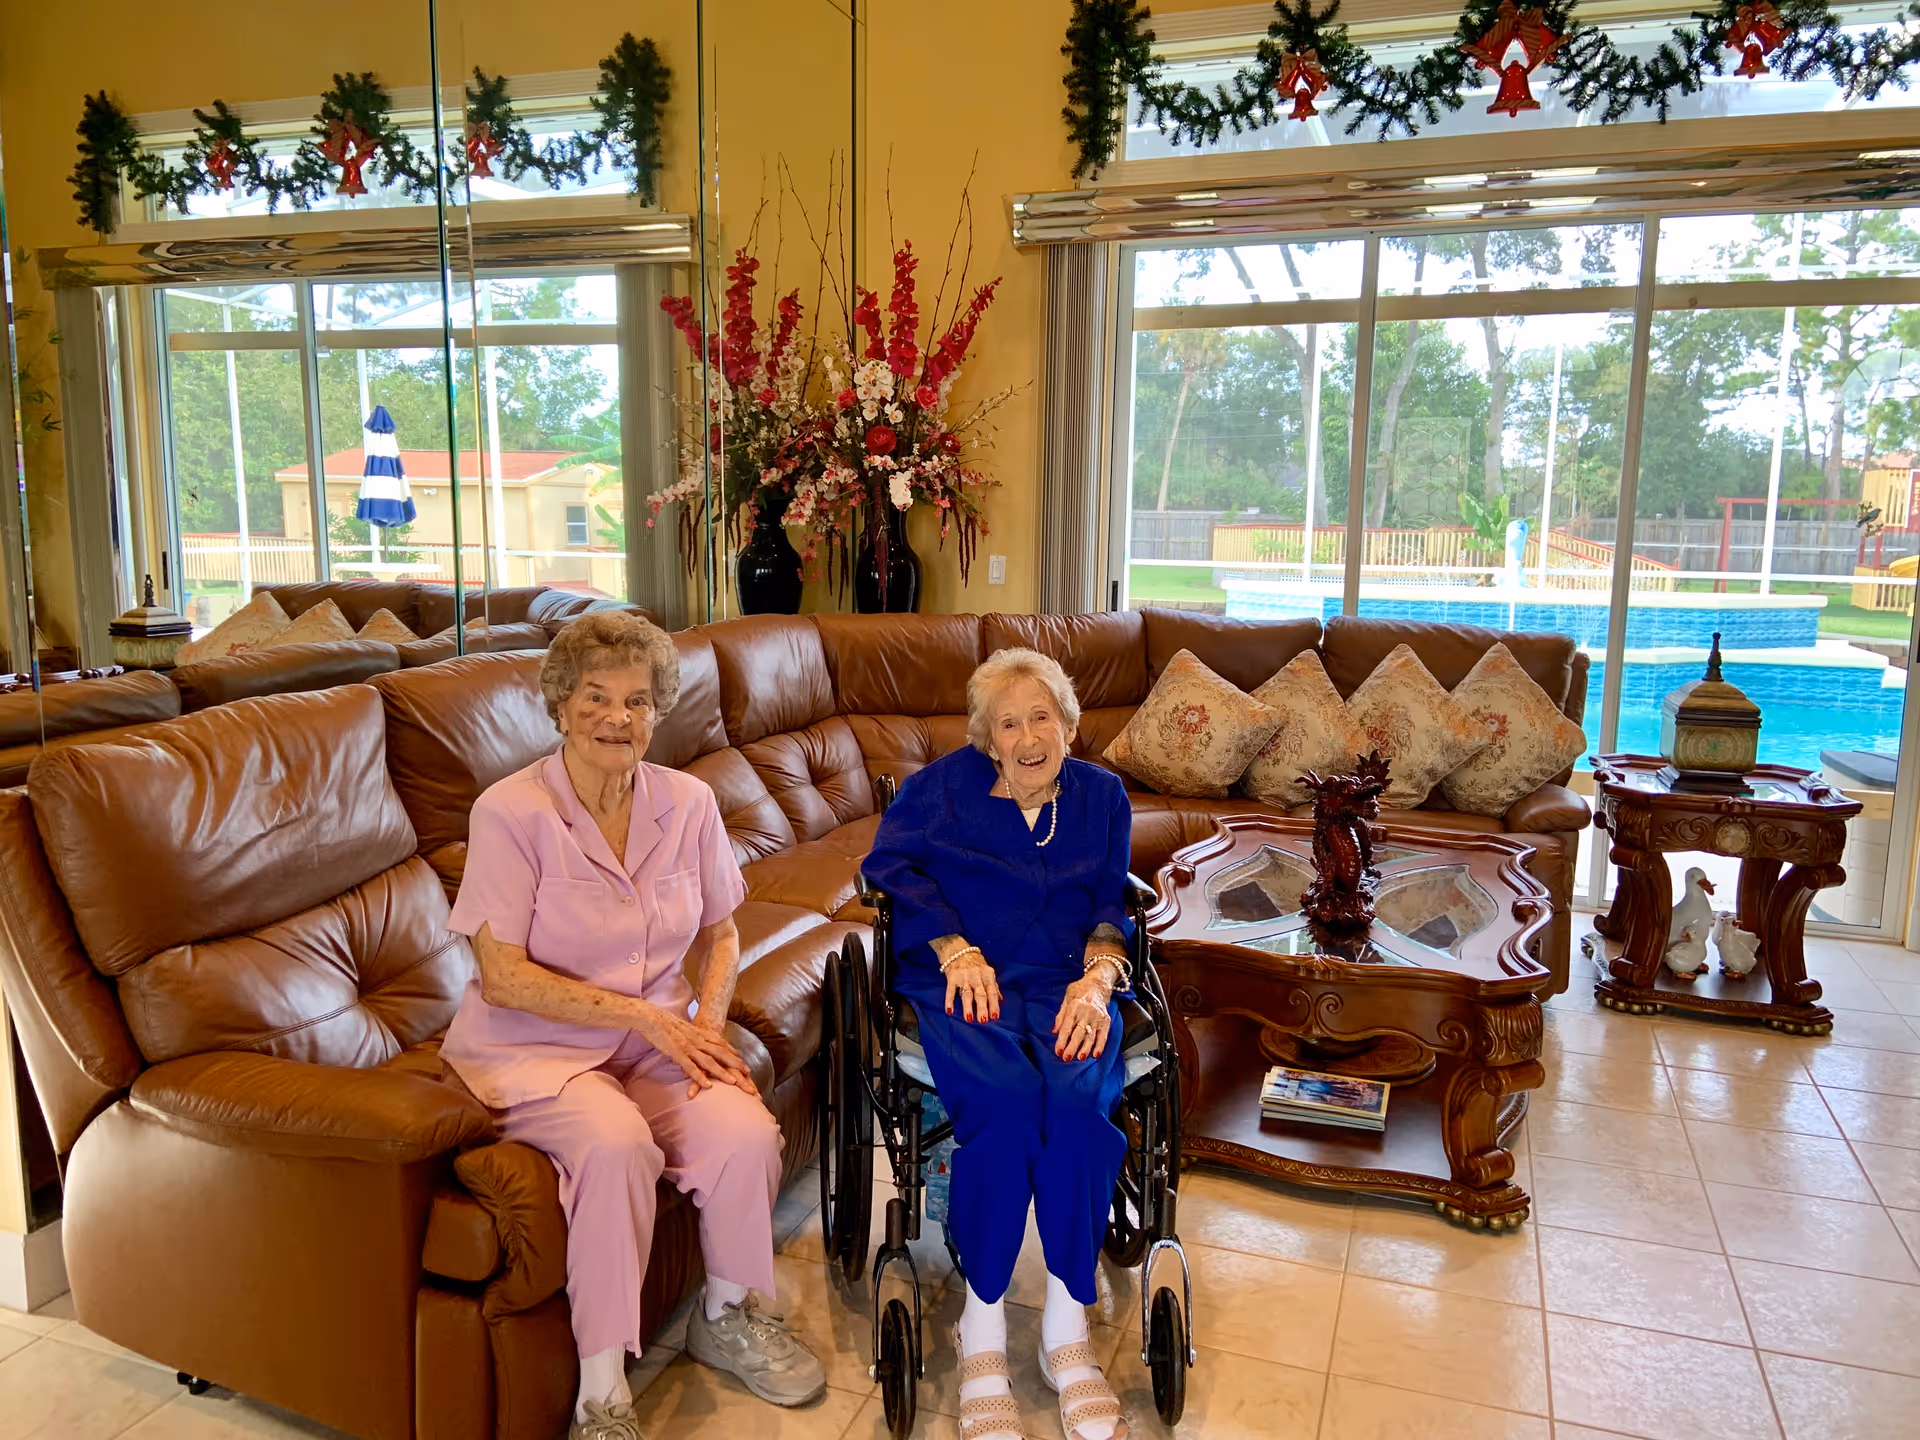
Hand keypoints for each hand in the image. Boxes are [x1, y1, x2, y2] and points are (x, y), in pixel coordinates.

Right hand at [631, 1003, 756, 1097]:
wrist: (651, 1017)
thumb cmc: (664, 1023)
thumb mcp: (684, 1028)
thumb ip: (692, 1036)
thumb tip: (697, 1040)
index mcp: (700, 1034)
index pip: (721, 1044)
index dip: (732, 1053)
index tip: (743, 1062)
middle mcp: (698, 1040)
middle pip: (721, 1053)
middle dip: (735, 1064)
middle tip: (748, 1074)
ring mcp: (689, 1047)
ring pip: (710, 1062)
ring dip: (723, 1073)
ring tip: (734, 1083)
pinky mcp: (678, 1053)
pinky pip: (691, 1067)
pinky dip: (700, 1077)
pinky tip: (708, 1086)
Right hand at [937, 937, 1000, 1023]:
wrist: (957, 949)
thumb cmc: (975, 962)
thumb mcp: (987, 972)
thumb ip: (993, 986)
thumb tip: (1001, 1000)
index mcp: (987, 975)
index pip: (992, 992)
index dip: (994, 1004)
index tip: (995, 1017)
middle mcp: (976, 976)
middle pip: (980, 994)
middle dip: (982, 1008)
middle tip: (983, 1020)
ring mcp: (964, 976)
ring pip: (966, 994)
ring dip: (967, 1006)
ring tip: (969, 1018)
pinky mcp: (952, 977)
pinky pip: (950, 990)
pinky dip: (949, 1000)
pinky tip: (949, 1010)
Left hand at [1052, 972, 1113, 1060]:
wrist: (1098, 983)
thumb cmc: (1080, 990)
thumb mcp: (1066, 998)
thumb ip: (1061, 1015)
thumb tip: (1054, 1031)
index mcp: (1074, 1006)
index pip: (1067, 1027)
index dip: (1062, 1040)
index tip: (1058, 1051)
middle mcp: (1086, 1012)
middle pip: (1078, 1033)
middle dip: (1072, 1047)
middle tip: (1066, 1058)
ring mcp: (1097, 1017)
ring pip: (1091, 1036)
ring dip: (1085, 1049)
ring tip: (1080, 1058)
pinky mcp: (1106, 1020)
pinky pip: (1103, 1035)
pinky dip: (1100, 1046)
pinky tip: (1095, 1054)